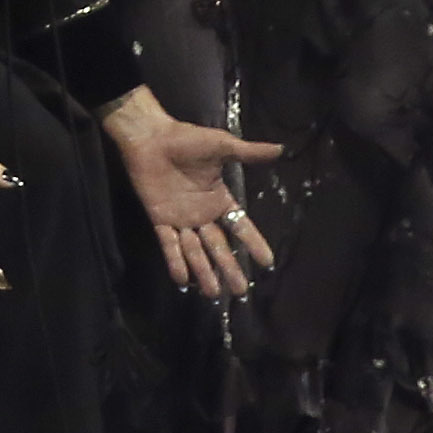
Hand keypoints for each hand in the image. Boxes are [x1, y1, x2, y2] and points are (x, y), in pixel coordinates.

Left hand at [101, 85, 280, 302]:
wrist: (151, 138)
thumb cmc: (187, 140)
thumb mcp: (222, 146)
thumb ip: (249, 152)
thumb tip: (280, 149)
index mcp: (219, 199)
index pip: (240, 227)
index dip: (253, 244)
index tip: (268, 263)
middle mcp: (202, 215)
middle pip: (219, 246)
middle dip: (230, 268)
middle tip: (241, 291)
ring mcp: (181, 220)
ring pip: (195, 252)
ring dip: (204, 272)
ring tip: (214, 294)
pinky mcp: (160, 220)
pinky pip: (169, 245)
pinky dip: (176, 262)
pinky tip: (183, 280)